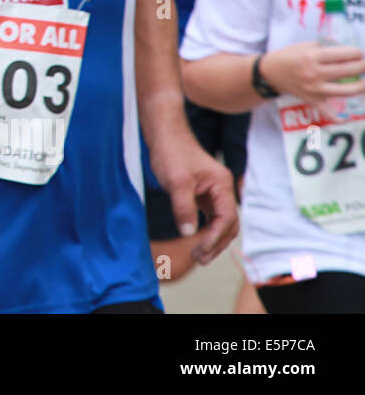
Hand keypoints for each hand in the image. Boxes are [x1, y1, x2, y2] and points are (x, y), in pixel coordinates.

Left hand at [149, 135, 237, 265]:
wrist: (164, 135)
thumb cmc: (172, 153)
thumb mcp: (176, 182)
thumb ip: (183, 207)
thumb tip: (188, 233)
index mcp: (223, 185)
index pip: (227, 218)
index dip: (214, 237)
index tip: (200, 250)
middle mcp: (223, 190)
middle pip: (228, 224)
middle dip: (216, 243)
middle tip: (199, 259)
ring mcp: (214, 192)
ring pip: (220, 223)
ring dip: (211, 239)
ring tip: (198, 255)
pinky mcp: (203, 194)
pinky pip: (210, 217)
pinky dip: (206, 230)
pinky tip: (196, 240)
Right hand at [259, 43, 364, 112]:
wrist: (269, 73)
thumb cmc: (289, 56)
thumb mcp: (306, 45)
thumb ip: (327, 47)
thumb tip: (349, 53)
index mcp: (312, 56)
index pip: (344, 54)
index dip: (356, 53)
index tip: (358, 53)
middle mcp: (314, 73)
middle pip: (349, 70)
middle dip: (362, 66)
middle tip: (364, 65)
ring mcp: (314, 89)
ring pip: (346, 90)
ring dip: (361, 86)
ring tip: (364, 82)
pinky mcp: (312, 100)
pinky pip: (327, 112)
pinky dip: (336, 117)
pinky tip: (345, 117)